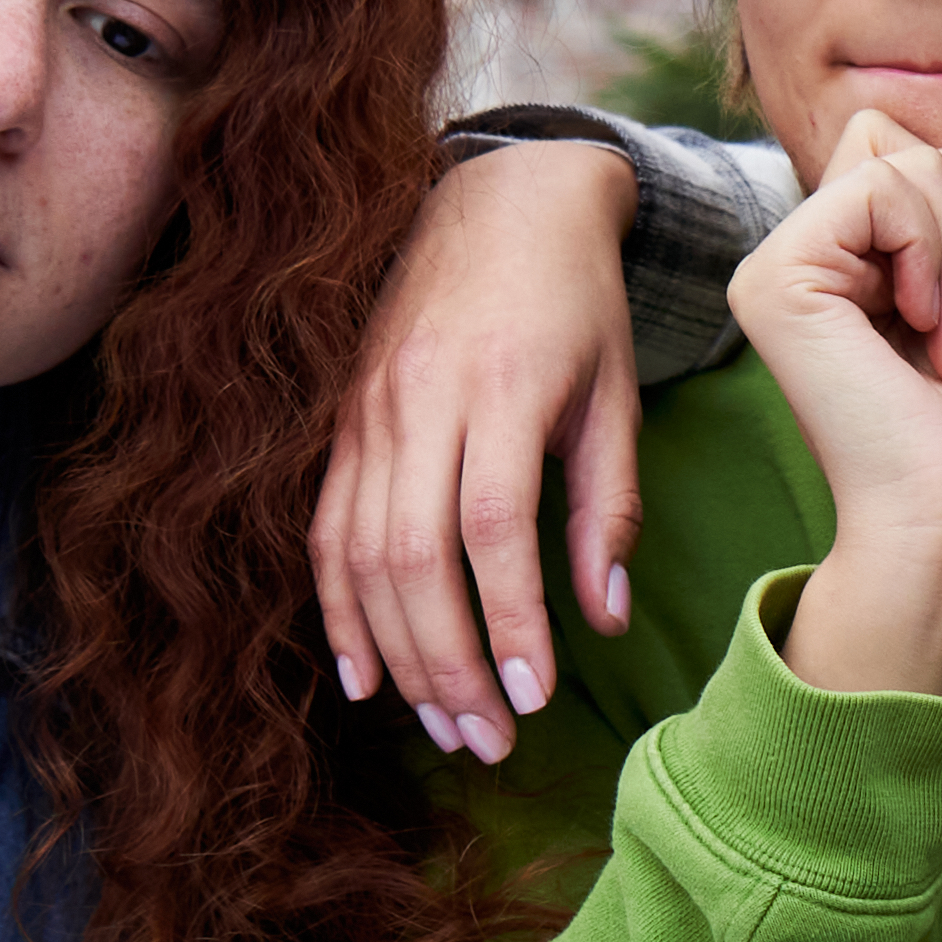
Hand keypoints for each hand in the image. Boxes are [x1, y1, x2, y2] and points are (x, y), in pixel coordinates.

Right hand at [313, 140, 644, 763]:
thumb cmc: (577, 304)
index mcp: (498, 387)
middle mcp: (418, 400)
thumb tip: (603, 619)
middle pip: (411, 554)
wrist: (499, 202)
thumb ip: (609, 506)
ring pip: (358, 552)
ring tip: (442, 724)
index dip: (506, 621)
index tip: (534, 696)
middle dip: (447, 661)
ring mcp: (366, 410)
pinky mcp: (340, 421)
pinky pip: (325, 529)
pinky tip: (364, 677)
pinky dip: (338, 610)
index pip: (490, 526)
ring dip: (395, 652)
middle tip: (489, 739)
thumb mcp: (616, 394)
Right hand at [734, 114, 941, 699]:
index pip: (910, 155)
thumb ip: (927, 213)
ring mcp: (773, 268)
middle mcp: (791, 260)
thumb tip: (888, 125)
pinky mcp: (775, 279)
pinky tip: (927, 335)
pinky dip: (938, 257)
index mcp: (831, 265)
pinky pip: (883, 190)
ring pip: (907, 164)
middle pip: (910, 147)